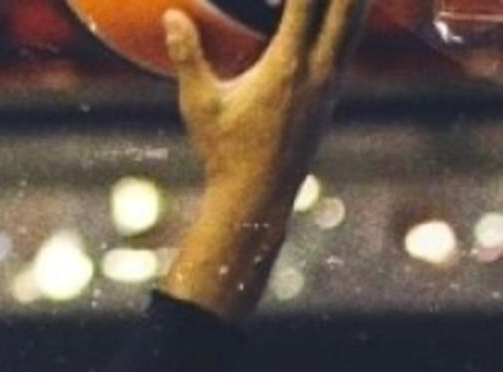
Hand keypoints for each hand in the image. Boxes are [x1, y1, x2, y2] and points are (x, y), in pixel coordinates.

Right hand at [166, 0, 368, 203]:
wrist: (258, 196)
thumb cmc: (224, 152)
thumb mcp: (199, 104)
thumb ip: (188, 56)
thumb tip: (171, 17)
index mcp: (287, 67)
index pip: (307, 4)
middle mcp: (320, 69)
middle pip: (348, 7)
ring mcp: (332, 81)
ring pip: (357, 22)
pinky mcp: (333, 92)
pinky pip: (350, 41)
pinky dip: (351, 16)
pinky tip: (350, 9)